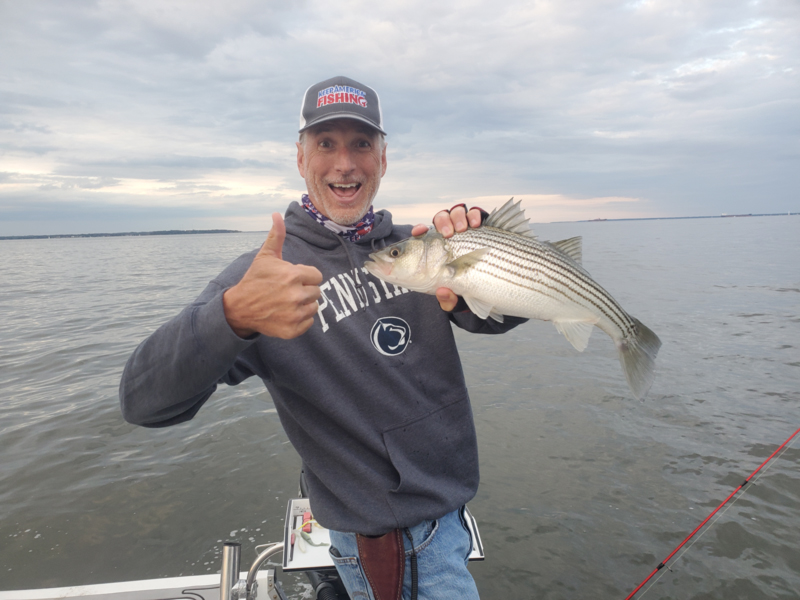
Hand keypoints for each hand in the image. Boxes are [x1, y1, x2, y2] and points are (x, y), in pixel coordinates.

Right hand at [223, 213, 322, 338]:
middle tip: (287, 291)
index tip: (292, 279)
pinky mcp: (292, 329)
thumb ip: (277, 236)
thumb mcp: (265, 256)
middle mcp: (296, 295)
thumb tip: (277, 214)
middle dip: (305, 290)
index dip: (305, 276)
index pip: (317, 276)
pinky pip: (309, 323)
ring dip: (304, 305)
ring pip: (314, 307)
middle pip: (317, 292)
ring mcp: (295, 314)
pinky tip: (286, 314)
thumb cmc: (255, 280)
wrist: (239, 308)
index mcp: (293, 275)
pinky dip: (300, 320)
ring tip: (286, 302)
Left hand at [410, 204, 484, 311]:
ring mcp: (464, 231)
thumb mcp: (454, 299)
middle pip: (440, 219)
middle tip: (448, 233)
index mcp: (435, 253)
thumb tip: (442, 293)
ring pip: (456, 212)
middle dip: (442, 222)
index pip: (423, 237)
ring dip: (458, 217)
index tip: (419, 231)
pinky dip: (474, 215)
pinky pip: (475, 215)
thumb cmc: (464, 292)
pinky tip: (476, 224)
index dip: (419, 231)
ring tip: (462, 228)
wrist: (492, 286)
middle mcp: (448, 238)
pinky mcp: (480, 228)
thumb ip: (447, 299)